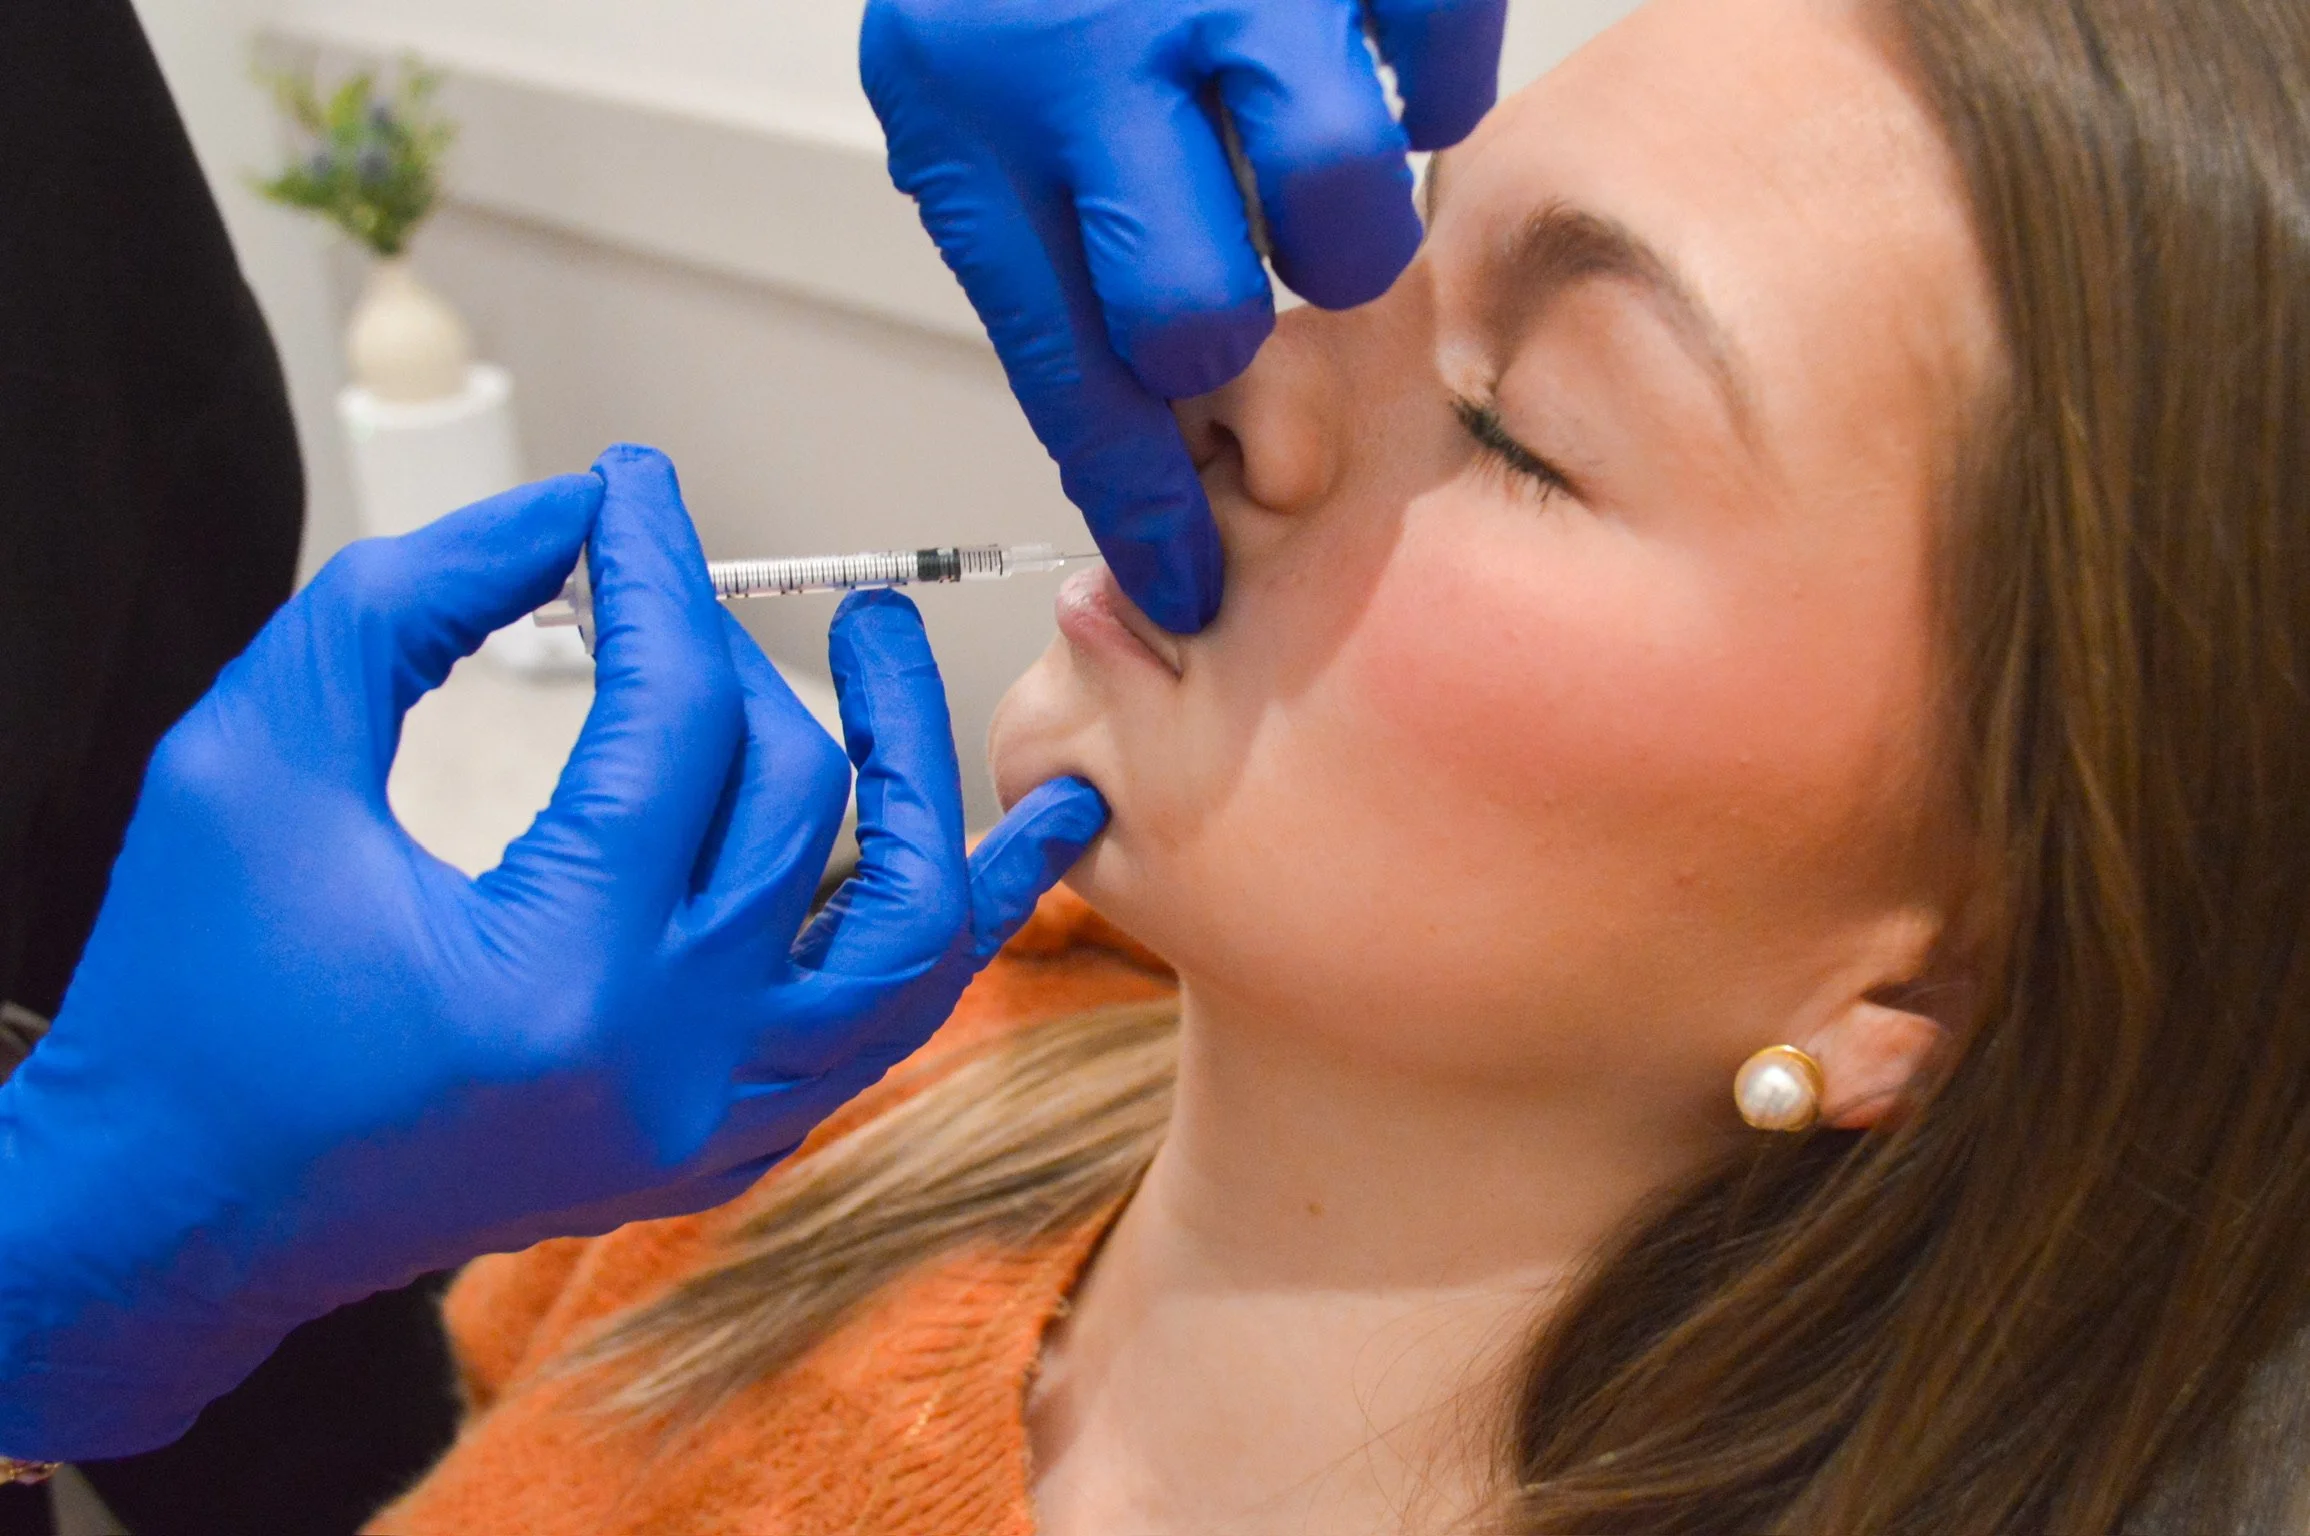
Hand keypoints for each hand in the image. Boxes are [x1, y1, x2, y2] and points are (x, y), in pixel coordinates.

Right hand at [0, 445, 1106, 1458]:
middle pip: (787, 801)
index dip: (659, 574)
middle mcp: (674, 1068)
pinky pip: (886, 1019)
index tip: (634, 494)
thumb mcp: (256, 752)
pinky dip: (961, 918)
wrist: (182, 1202)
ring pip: (905, 935)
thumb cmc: (193, 984)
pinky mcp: (724, 1144)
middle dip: (736, 659)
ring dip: (919, 780)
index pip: (672, 719)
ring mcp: (717, 1123)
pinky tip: (1038, 829)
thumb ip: (413, 602)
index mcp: (558, 983)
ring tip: (884, 652)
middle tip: (677, 579)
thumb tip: (579, 516)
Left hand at [862, 0, 1506, 632]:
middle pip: (1197, 313)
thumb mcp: (966, 93)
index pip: (1060, 366)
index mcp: (972, 108)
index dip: (1136, 500)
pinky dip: (1428, 79)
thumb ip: (1044, 236)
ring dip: (1339, 222)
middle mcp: (1089, 46)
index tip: (1183, 583)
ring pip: (1341, 204)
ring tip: (1300, 167)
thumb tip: (1153, 424)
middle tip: (1243, 300)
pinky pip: (1444, 67)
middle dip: (1232, 340)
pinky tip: (1366, 53)